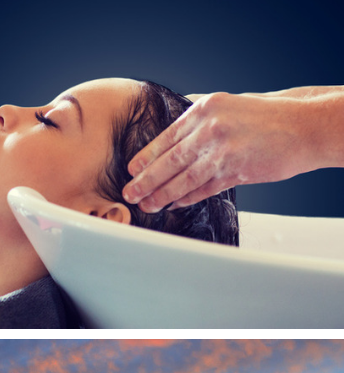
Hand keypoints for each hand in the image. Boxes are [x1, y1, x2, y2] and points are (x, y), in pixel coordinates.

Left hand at [122, 92, 312, 211]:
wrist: (304, 125)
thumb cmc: (265, 117)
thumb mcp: (227, 104)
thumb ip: (197, 116)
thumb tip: (169, 126)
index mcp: (205, 109)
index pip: (166, 137)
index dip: (145, 157)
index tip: (130, 171)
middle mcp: (211, 128)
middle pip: (169, 160)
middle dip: (146, 181)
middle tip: (129, 193)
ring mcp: (224, 151)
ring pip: (183, 178)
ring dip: (162, 195)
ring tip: (147, 205)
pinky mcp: (238, 171)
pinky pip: (205, 189)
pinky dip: (187, 198)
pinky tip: (175, 204)